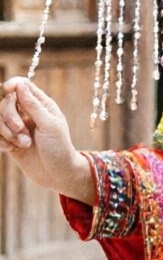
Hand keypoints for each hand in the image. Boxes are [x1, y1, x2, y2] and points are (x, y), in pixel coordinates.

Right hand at [0, 77, 93, 202]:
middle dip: (10, 117)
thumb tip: (20, 85)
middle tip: (21, 131)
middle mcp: (28, 114)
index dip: (13, 84)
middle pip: (6, 103)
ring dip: (7, 131)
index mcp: (42, 106)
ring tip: (23, 144)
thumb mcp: (49, 125)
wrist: (57, 175)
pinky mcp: (9, 140)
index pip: (23, 87)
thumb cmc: (59, 149)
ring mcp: (17, 127)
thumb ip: (33, 105)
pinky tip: (11, 148)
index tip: (7, 89)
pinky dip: (1, 140)